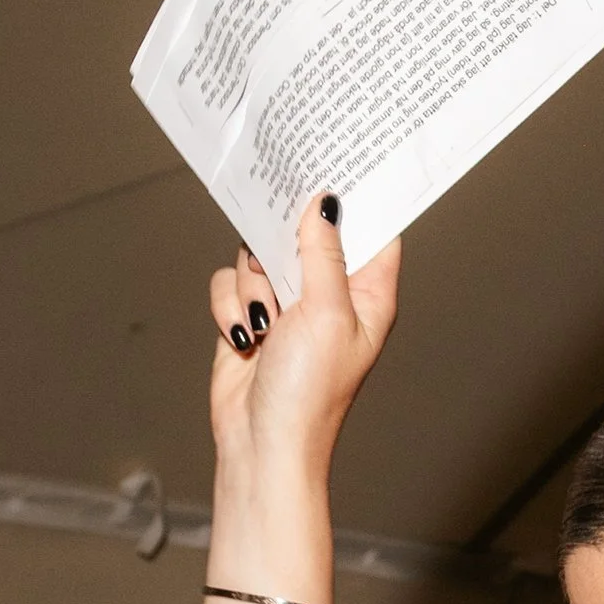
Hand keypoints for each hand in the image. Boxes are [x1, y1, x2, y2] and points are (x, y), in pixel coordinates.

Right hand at [208, 198, 400, 491]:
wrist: (261, 445)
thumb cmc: (308, 395)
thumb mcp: (326, 314)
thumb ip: (324, 253)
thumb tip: (324, 204)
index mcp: (368, 295)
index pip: (373, 230)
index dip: (360, 196)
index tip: (341, 159)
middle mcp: (329, 295)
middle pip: (307, 231)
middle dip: (285, 233)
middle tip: (275, 221)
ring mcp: (288, 305)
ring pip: (259, 252)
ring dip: (253, 283)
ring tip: (264, 323)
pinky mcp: (250, 315)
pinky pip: (231, 281)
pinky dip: (230, 305)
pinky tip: (242, 337)